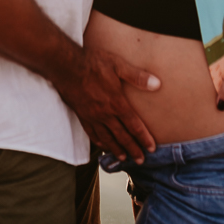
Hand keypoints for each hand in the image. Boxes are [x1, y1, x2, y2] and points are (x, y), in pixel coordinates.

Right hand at [54, 48, 160, 163]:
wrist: (66, 65)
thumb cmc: (93, 62)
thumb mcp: (118, 65)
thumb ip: (137, 76)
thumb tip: (157, 84)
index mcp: (116, 102)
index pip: (134, 125)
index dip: (144, 138)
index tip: (152, 149)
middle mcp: (105, 114)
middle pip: (122, 136)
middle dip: (133, 149)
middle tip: (141, 160)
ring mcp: (92, 116)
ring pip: (107, 138)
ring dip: (117, 149)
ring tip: (124, 159)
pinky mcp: (81, 115)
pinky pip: (92, 133)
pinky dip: (99, 142)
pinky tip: (102, 146)